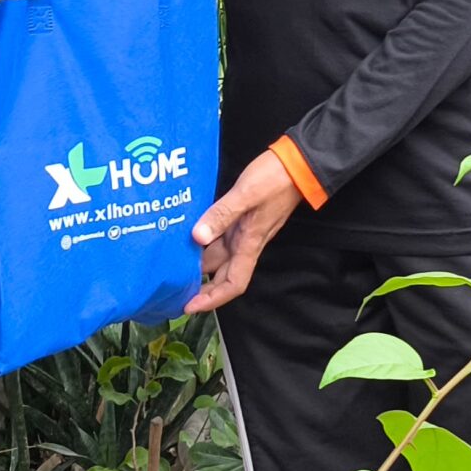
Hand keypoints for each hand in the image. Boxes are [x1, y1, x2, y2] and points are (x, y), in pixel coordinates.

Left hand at [185, 149, 304, 313]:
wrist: (297, 164)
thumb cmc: (275, 179)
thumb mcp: (246, 194)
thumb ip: (222, 215)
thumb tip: (197, 237)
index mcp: (250, 242)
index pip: (233, 283)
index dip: (213, 299)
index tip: (191, 307)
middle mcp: (247, 241)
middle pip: (222, 273)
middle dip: (200, 286)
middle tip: (173, 289)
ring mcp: (245, 230)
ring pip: (220, 254)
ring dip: (200, 263)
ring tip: (174, 264)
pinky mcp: (243, 218)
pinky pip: (221, 237)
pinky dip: (205, 241)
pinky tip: (190, 235)